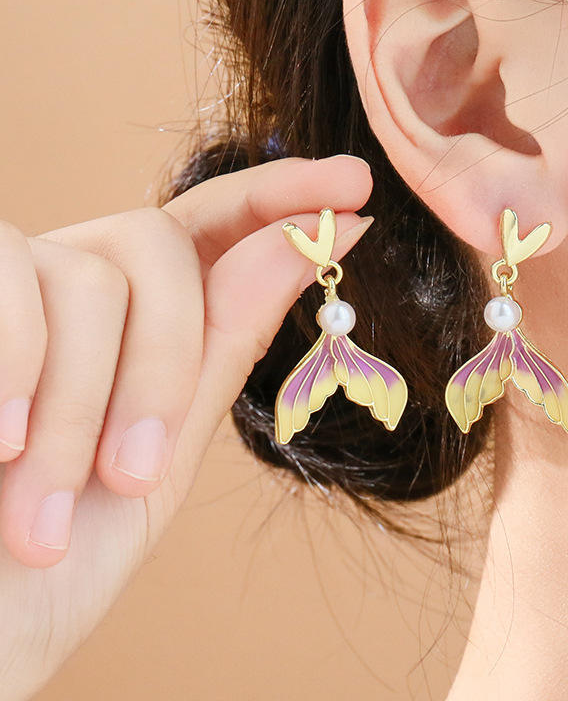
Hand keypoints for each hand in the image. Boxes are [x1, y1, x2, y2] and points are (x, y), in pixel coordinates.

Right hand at [0, 155, 372, 699]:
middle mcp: (68, 286)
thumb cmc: (53, 558)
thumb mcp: (163, 455)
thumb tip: (307, 245)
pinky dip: (19, 365)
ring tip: (49, 512)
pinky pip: (10, 271)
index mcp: (132, 321)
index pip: (212, 227)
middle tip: (138, 473)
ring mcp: (6, 285)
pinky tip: (2, 445)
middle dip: (167, 359)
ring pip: (89, 277)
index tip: (355, 186)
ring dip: (84, 407)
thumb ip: (224, 346)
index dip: (282, 197)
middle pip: (157, 242)